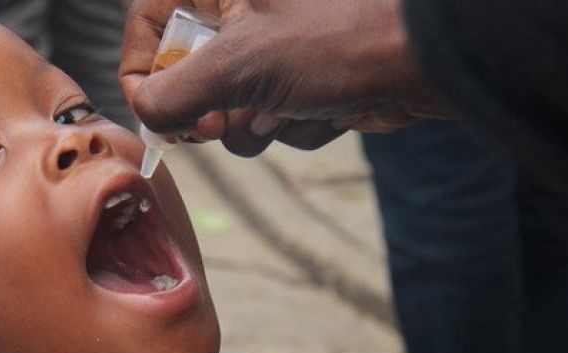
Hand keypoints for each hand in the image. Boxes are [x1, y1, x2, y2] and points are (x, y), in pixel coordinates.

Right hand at [120, 0, 449, 155]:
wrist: (424, 64)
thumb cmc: (336, 42)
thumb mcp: (239, 64)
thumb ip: (176, 93)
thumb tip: (147, 114)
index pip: (148, 21)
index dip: (143, 73)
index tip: (155, 114)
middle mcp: (243, 11)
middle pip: (189, 74)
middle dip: (213, 111)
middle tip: (222, 124)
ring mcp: (275, 47)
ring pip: (232, 107)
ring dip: (259, 125)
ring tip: (289, 108)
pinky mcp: (304, 82)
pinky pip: (275, 118)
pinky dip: (296, 126)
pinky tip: (328, 110)